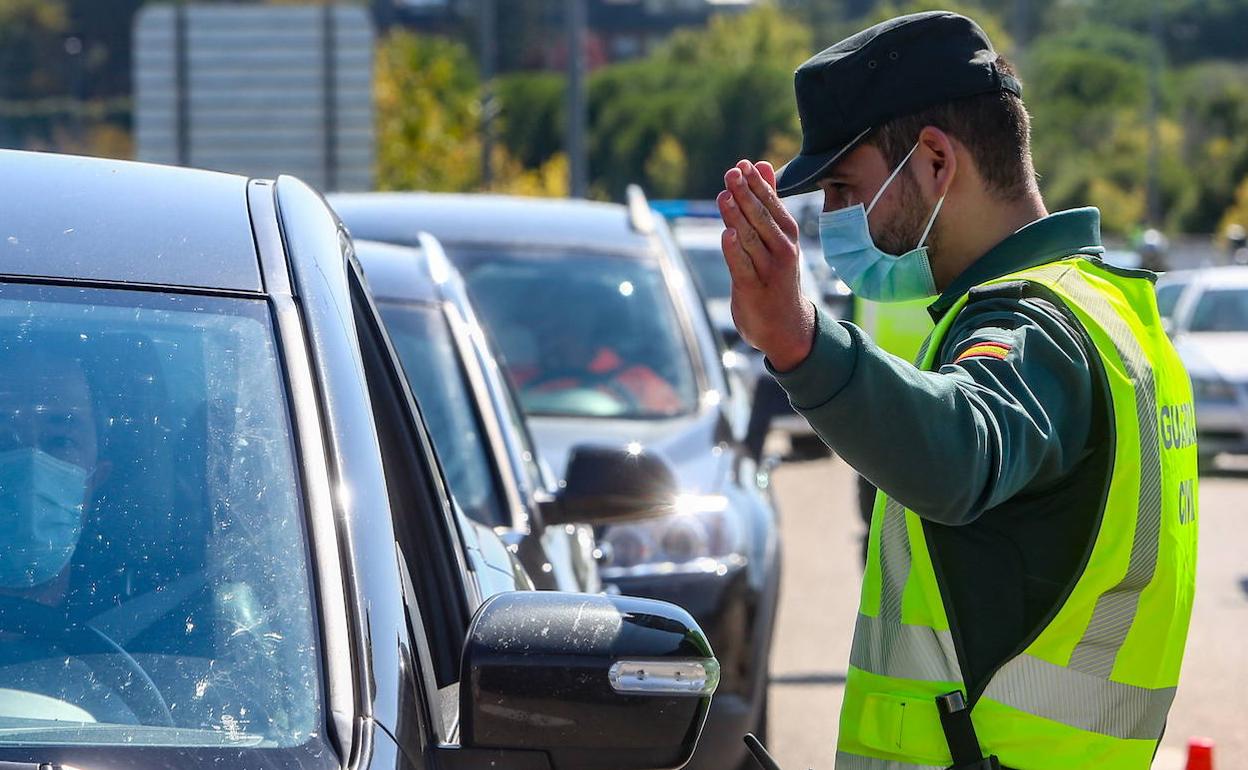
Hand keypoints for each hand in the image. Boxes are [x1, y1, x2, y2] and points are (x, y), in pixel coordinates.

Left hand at [717, 159, 815, 371]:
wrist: (787, 327)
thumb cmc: (777, 276)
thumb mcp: (777, 237)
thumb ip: (768, 201)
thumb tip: (761, 164)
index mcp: (787, 235)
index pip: (772, 205)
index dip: (757, 184)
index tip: (743, 164)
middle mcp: (782, 250)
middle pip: (761, 218)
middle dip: (746, 195)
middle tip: (732, 173)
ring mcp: (768, 270)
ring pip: (751, 239)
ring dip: (737, 217)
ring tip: (725, 196)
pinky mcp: (752, 289)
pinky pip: (742, 266)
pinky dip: (734, 251)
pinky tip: (726, 234)